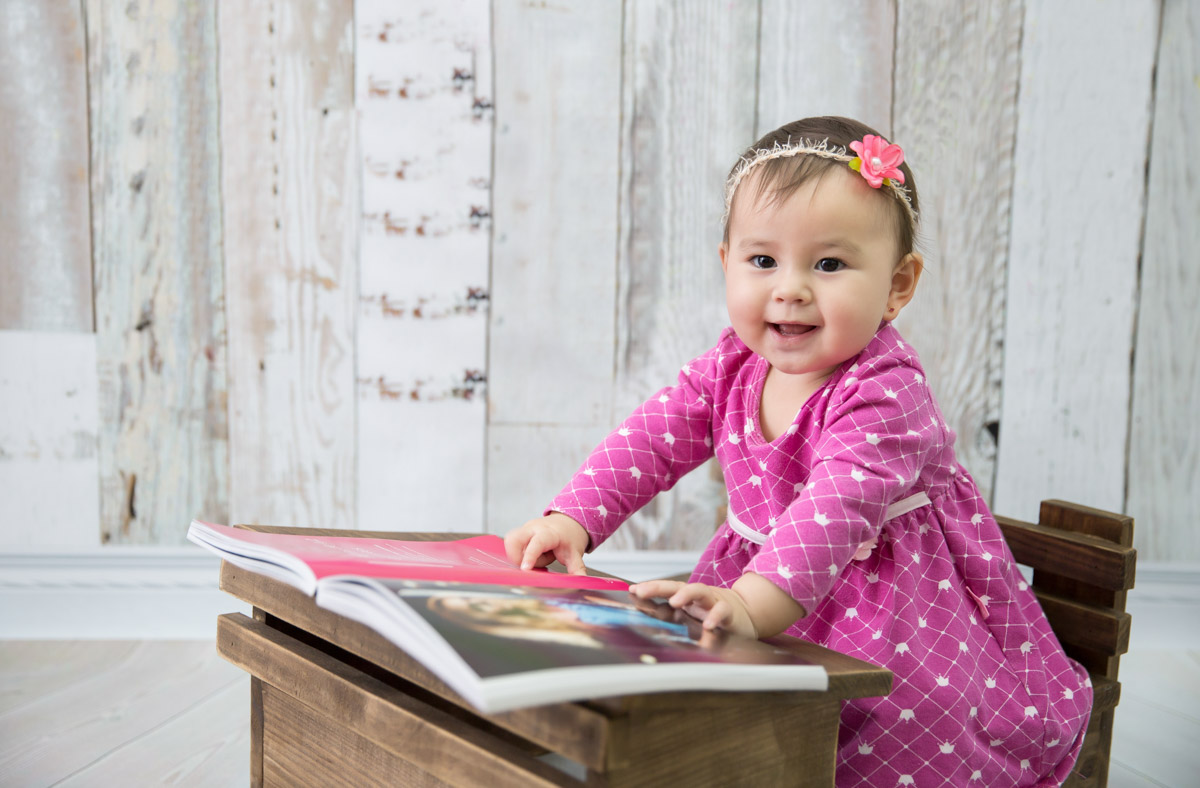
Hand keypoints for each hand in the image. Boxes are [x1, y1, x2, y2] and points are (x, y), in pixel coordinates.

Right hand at [504, 512, 589, 574]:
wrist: (567, 523)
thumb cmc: (569, 538)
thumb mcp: (575, 553)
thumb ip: (576, 568)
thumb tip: (580, 581)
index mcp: (548, 533)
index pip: (537, 543)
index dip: (530, 556)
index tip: (525, 569)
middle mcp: (533, 528)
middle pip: (513, 538)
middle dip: (515, 555)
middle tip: (528, 565)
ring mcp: (524, 530)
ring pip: (511, 543)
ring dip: (519, 556)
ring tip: (534, 558)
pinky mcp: (519, 534)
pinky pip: (512, 546)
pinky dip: (518, 554)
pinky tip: (530, 556)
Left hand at [630, 573, 805, 639]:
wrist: (747, 614)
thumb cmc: (714, 614)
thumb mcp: (693, 615)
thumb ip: (675, 616)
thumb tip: (649, 618)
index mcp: (688, 597)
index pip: (666, 589)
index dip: (650, 588)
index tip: (632, 590)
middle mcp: (698, 596)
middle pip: (677, 586)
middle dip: (658, 586)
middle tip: (642, 591)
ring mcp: (713, 602)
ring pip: (700, 591)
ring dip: (686, 595)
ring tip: (674, 602)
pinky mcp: (729, 613)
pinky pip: (722, 612)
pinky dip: (715, 617)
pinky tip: (708, 624)